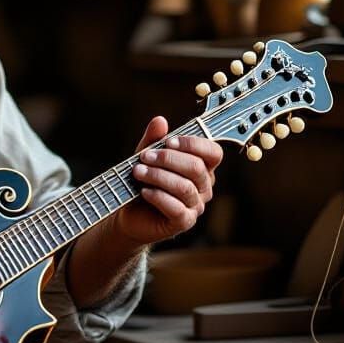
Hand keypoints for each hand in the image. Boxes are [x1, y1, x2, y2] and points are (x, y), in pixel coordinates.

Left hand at [117, 116, 222, 248]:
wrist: (130, 212)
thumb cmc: (144, 180)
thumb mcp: (146, 156)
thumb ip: (153, 139)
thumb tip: (160, 120)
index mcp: (202, 167)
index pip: (213, 152)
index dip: (193, 144)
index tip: (168, 141)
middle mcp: (204, 186)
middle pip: (196, 168)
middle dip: (168, 159)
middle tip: (145, 156)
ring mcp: (196, 205)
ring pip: (184, 187)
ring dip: (158, 176)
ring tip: (138, 172)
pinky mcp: (184, 221)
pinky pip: (177, 208)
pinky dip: (158, 197)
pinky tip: (144, 191)